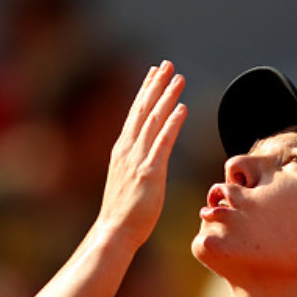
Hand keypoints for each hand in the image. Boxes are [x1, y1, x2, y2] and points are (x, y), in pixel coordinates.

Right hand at [97, 60, 186, 248]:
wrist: (115, 231)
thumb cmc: (123, 214)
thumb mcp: (128, 183)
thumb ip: (135, 167)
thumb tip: (145, 162)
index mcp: (121, 151)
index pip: (134, 114)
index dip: (144, 91)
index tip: (153, 73)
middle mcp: (127, 150)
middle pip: (143, 110)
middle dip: (155, 85)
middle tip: (167, 64)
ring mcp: (137, 160)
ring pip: (153, 121)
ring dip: (167, 97)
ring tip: (179, 78)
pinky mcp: (150, 172)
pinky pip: (163, 142)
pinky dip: (172, 123)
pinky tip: (182, 108)